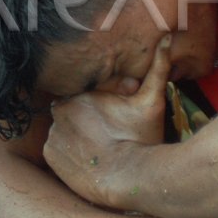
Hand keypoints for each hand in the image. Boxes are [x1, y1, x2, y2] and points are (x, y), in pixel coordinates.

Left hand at [44, 37, 171, 207]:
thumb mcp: (151, 101)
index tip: (110, 118)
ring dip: (75, 136)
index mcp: (79, 94)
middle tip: (105, 134)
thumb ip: (158, 67)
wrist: (126, 179)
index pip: (82, 95)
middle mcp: (59, 112)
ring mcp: (52, 134)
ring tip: (96, 148)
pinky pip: (56, 150)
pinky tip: (87, 158)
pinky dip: (67, 153)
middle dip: (84, 120)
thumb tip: (168, 37)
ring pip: (62, 130)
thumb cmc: (140, 138)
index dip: (96, 106)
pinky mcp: (48, 156)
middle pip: (70, 112)